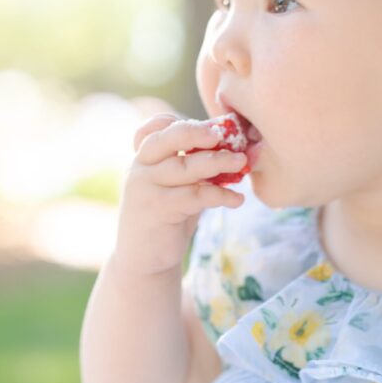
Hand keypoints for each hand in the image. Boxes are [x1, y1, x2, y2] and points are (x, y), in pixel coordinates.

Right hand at [112, 113, 245, 278]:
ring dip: (217, 162)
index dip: (176, 122)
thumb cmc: (168, 218)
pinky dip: (220, 194)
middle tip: (222, 133)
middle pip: (166, 139)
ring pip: (184, 167)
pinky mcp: (157, 210)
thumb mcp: (178, 187)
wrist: (144, 259)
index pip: (152, 128)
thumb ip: (196, 168)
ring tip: (241, 162)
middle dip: (196, 132)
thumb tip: (239, 149)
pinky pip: (193, 196)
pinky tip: (238, 199)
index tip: (205, 126)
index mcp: (143, 158)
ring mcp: (145, 188)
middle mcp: (140, 168)